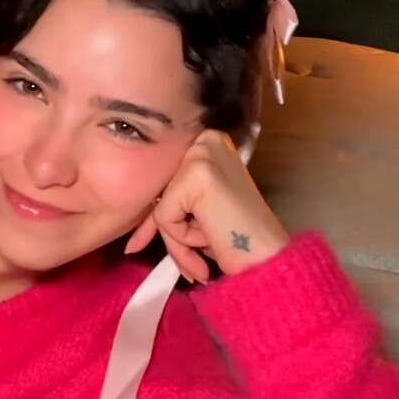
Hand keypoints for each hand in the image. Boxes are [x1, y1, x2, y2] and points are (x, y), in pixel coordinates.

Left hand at [122, 129, 289, 282]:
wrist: (268, 260)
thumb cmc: (237, 239)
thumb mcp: (197, 214)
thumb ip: (171, 205)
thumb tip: (131, 226)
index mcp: (208, 142)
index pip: (167, 180)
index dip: (154, 214)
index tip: (135, 243)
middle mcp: (206, 138)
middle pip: (162, 191)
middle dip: (159, 228)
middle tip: (135, 251)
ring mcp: (202, 153)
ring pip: (162, 205)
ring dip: (177, 239)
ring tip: (205, 252)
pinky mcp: (197, 174)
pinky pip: (165, 215)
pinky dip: (181, 238)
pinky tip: (209, 241)